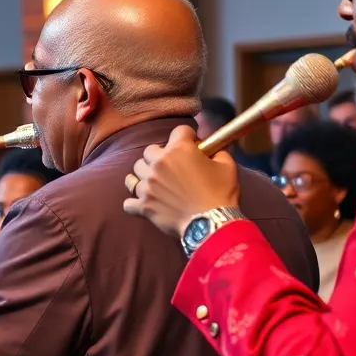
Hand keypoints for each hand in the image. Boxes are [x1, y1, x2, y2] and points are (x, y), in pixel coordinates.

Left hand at [122, 125, 240, 237]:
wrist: (211, 224)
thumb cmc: (220, 193)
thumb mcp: (227, 166)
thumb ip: (218, 152)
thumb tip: (212, 150)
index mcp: (179, 150)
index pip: (179, 131)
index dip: (188, 137)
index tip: (193, 146)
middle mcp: (158, 164)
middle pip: (149, 151)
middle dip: (159, 155)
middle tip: (171, 167)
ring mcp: (147, 185)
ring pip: (135, 172)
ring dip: (144, 175)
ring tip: (155, 182)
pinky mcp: (143, 205)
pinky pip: (128, 202)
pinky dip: (134, 203)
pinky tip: (142, 203)